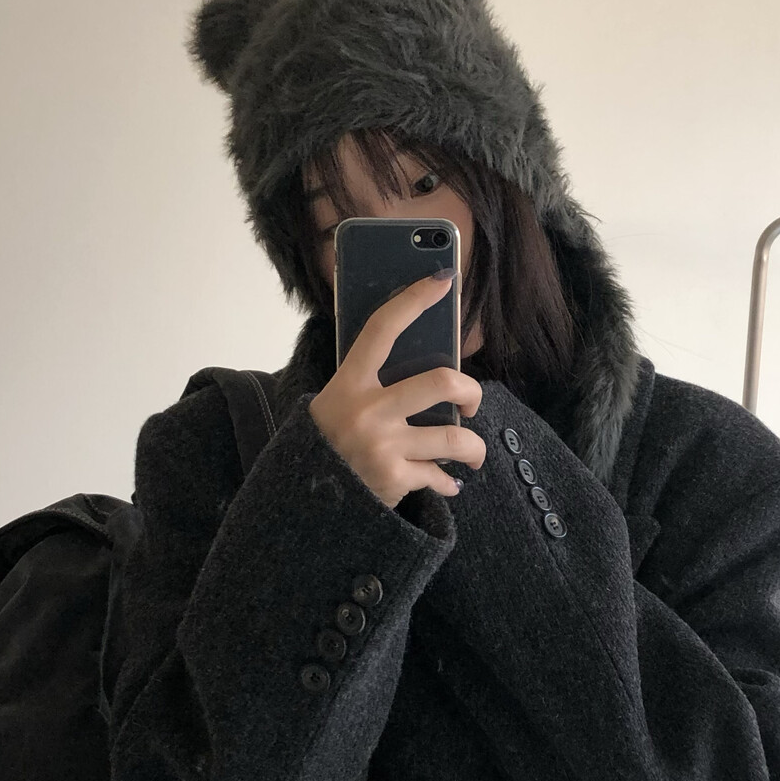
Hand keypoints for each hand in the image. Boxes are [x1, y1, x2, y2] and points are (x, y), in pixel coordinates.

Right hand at [307, 271, 486, 507]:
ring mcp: (382, 445)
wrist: (307, 501)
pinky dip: (447, 482)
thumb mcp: (336, 403)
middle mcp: (368, 410)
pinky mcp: (394, 478)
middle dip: (470, 392)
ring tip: (471, 452)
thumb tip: (425, 366)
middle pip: (441, 383)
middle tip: (471, 402)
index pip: (383, 329)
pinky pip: (440, 476)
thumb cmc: (327, 444)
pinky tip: (447, 483)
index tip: (442, 279)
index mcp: (350, 382)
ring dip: (472, 447)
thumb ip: (370, 384)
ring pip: (454, 438)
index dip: (414, 299)